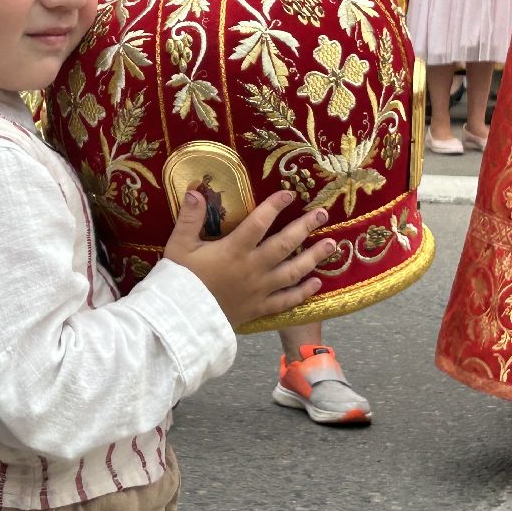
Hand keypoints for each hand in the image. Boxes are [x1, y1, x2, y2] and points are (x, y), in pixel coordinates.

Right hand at [164, 189, 338, 328]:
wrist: (181, 320)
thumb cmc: (179, 280)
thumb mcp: (179, 245)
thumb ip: (190, 217)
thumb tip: (195, 190)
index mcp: (234, 250)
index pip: (259, 222)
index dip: (274, 206)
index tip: (289, 193)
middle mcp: (252, 268)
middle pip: (284, 244)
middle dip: (305, 227)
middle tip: (322, 214)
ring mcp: (259, 290)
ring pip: (292, 272)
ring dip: (313, 257)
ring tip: (332, 244)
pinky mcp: (259, 308)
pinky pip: (286, 300)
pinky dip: (302, 292)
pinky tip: (316, 283)